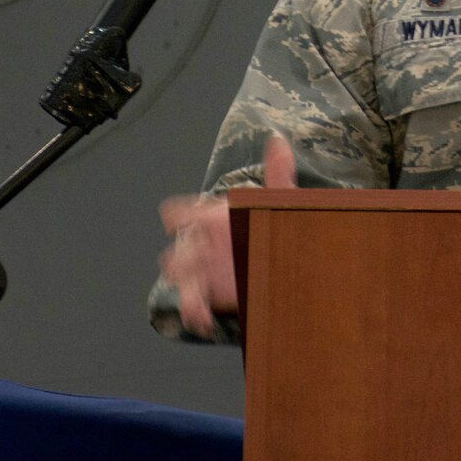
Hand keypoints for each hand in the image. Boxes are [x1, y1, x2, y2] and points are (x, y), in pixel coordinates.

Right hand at [157, 135, 296, 335]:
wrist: (287, 258)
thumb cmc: (273, 223)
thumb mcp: (279, 200)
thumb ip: (277, 173)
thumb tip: (278, 140)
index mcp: (212, 216)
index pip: (183, 212)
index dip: (176, 215)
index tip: (173, 220)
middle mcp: (203, 242)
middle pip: (176, 249)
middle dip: (179, 257)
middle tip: (189, 264)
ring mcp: (204, 268)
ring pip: (178, 277)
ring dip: (184, 287)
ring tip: (195, 302)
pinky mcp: (211, 291)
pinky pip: (192, 303)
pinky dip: (194, 312)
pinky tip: (204, 320)